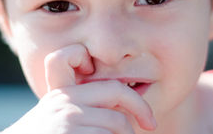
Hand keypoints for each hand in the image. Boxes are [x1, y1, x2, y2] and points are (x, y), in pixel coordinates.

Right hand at [0, 45, 156, 133]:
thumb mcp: (61, 116)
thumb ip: (85, 106)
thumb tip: (126, 113)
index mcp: (66, 92)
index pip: (110, 85)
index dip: (135, 99)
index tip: (144, 113)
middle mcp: (66, 101)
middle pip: (117, 98)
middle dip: (140, 110)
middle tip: (151, 126)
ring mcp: (66, 119)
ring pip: (115, 124)